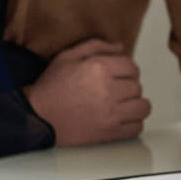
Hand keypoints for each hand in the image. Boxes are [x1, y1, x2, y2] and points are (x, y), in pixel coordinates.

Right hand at [23, 39, 151, 145]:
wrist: (38, 117)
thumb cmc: (50, 89)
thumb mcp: (67, 57)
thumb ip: (95, 46)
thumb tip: (120, 47)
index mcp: (99, 68)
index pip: (132, 67)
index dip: (126, 70)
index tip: (118, 76)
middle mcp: (108, 91)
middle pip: (137, 87)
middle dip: (128, 87)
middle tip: (115, 91)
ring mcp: (111, 114)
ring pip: (143, 107)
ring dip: (135, 105)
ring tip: (123, 105)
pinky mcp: (110, 133)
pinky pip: (137, 128)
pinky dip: (133, 124)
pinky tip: (121, 119)